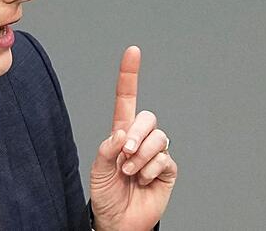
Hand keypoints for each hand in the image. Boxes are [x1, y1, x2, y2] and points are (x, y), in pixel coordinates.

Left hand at [89, 46, 177, 230]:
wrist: (118, 222)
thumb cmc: (105, 194)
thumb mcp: (98, 169)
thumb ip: (108, 148)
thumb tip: (123, 132)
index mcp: (121, 133)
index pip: (126, 99)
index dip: (130, 75)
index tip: (133, 52)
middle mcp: (140, 139)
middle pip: (148, 117)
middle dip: (137, 133)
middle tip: (125, 152)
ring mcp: (155, 154)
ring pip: (158, 138)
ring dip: (141, 156)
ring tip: (130, 173)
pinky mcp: (167, 169)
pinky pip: (165, 158)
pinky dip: (150, 170)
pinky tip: (142, 180)